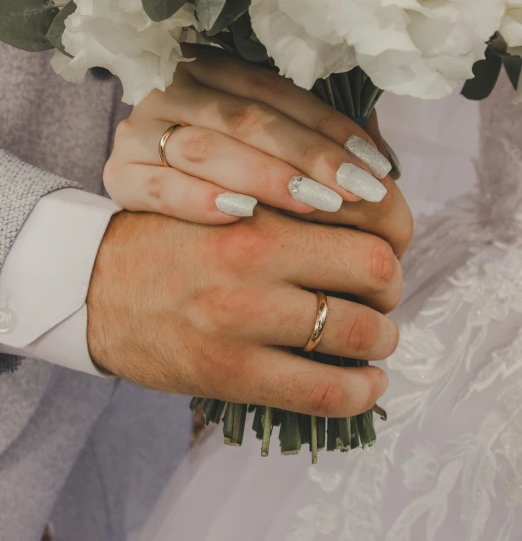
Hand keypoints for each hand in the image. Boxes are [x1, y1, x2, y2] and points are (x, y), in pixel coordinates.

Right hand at [87, 207, 400, 415]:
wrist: (94, 282)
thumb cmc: (168, 235)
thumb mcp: (223, 187)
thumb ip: (287, 194)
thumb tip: (364, 203)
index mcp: (257, 203)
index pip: (366, 214)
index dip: (396, 229)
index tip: (392, 241)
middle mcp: (254, 256)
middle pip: (376, 269)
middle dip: (391, 285)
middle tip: (380, 291)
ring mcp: (243, 319)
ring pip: (359, 332)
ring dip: (381, 337)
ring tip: (372, 336)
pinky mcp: (229, 373)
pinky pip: (321, 391)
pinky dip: (360, 391)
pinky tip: (366, 382)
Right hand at [104, 45, 412, 256]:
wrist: (140, 230)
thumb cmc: (214, 175)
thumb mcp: (255, 143)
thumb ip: (306, 139)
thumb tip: (378, 155)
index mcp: (208, 70)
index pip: (276, 92)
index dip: (328, 126)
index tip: (374, 164)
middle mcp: (172, 91)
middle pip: (246, 119)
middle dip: (308, 155)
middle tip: (356, 190)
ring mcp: (140, 130)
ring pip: (206, 147)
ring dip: (265, 175)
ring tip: (317, 203)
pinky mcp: (118, 174)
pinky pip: (158, 185)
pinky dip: (199, 199)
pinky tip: (242, 217)